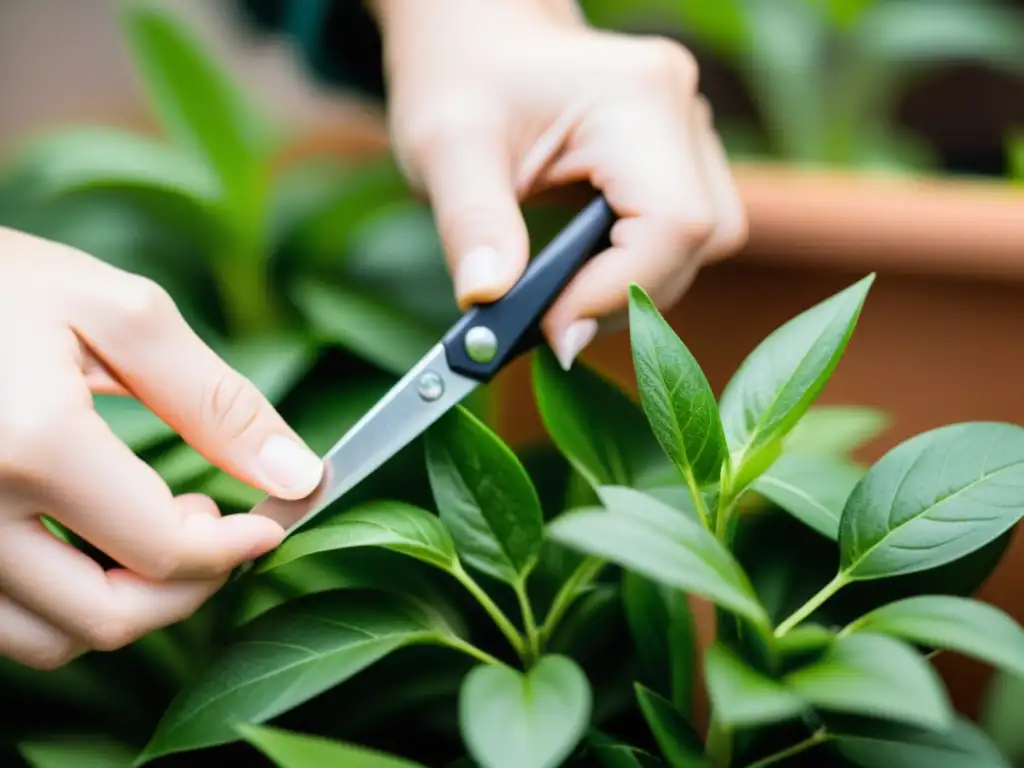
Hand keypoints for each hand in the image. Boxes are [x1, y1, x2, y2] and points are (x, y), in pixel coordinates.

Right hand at [0, 228, 322, 669]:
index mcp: (34, 444)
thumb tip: (298, 476)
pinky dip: (66, 603)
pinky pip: (6, 621)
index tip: (268, 524)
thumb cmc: (5, 283)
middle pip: (108, 617)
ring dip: (127, 603)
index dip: (234, 549)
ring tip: (154, 525)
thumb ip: (216, 403)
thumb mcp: (123, 317)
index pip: (163, 550)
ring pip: (52, 637)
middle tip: (216, 526)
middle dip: (187, 588)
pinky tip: (94, 540)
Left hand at [372, 0, 746, 368]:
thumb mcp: (445, 145)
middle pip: (698, 241)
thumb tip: (488, 301)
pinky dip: (636, 267)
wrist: (474, 35)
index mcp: (637, 98)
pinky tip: (581, 274)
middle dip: (623, 297)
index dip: (621, 291)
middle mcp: (680, 111)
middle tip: (550, 324)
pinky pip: (681, 234)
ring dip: (636, 286)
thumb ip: (471, 224)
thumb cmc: (458, 75)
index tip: (552, 329)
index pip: (673, 223)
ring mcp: (688, 133)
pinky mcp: (678, 157)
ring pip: (702, 244)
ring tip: (563, 298)